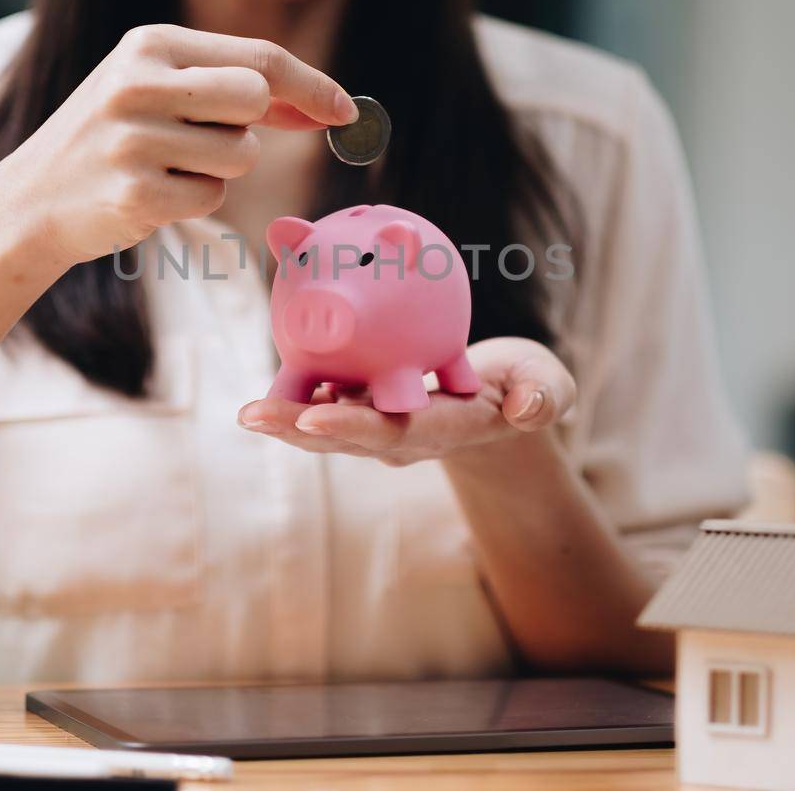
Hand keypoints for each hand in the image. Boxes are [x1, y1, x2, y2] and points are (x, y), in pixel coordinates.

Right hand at [0, 24, 355, 266]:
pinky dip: (194, 200)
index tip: (346, 110)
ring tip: (166, 164)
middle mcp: (139, 83)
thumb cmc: (112, 138)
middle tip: (208, 137)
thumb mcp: (158, 88)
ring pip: (240, 155)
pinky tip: (151, 193)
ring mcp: (134, 139)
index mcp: (150, 43)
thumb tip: (328, 103)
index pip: (259, 58)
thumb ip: (233, 86)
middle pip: (256, 100)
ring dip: (219, 169)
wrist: (32, 199)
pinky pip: (212, 198)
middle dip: (250, 126)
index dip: (313, 86)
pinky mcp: (136, 192)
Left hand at [237, 337, 576, 466]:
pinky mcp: (369, 404)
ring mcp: (382, 423)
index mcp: (442, 429)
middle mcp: (403, 435)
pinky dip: (301, 379)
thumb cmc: (526, 387)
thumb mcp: (547, 387)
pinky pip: (329, 392)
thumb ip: (543, 397)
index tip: (316, 416)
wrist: (503, 400)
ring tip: (247, 411)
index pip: (393, 432)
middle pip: (344, 436)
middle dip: (298, 428)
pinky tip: (271, 358)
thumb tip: (530, 410)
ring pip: (327, 420)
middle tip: (253, 415)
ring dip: (288, 414)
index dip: (354, 426)